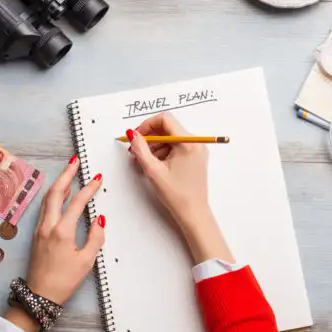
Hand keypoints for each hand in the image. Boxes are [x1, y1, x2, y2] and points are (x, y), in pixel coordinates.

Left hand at [6, 157, 105, 331]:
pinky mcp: (37, 234)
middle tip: (75, 161)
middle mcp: (47, 226)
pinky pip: (45, 208)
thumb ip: (95, 237)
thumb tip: (99, 219)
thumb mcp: (87, 261)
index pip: (77, 202)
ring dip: (59, 183)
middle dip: (66, 175)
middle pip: (56, 193)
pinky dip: (54, 196)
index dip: (89, 189)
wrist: (39, 296)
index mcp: (61, 232)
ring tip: (69, 172)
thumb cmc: (63, 281)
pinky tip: (60, 194)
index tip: (97, 178)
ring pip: (48, 199)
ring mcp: (39, 229)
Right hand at [127, 113, 233, 263]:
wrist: (193, 212)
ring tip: (145, 162)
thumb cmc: (176, 194)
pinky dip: (164, 152)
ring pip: (171, 138)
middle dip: (150, 137)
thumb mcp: (153, 170)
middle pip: (168, 128)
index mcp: (188, 143)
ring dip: (155, 146)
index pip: (165, 119)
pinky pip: (177, 147)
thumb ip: (140, 148)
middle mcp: (196, 143)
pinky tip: (155, 165)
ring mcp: (197, 150)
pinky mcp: (196, 157)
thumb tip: (133, 134)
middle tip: (137, 151)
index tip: (137, 136)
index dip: (147, 125)